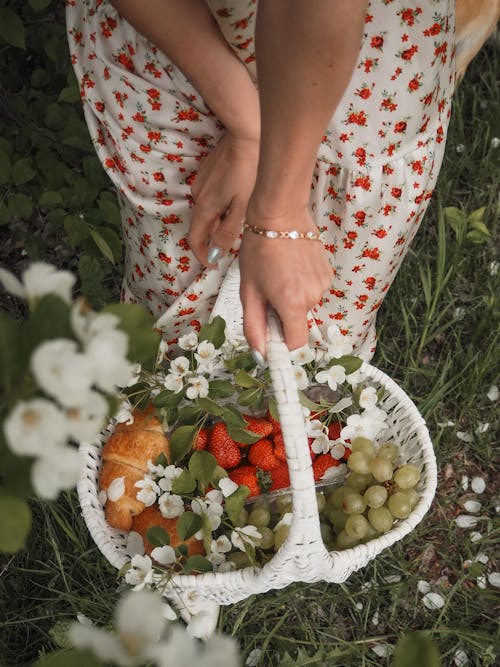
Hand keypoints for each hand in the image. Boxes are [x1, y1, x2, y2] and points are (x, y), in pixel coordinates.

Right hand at [188, 133, 258, 265]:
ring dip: (219, 219)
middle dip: (214, 238)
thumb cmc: (250, 170)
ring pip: (207, 210)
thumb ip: (226, 233)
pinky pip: (211, 195)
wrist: (247, 133)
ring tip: (240, 217)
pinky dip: (221, 203)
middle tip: (234, 242)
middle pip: (202, 225)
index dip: (202, 256)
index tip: (214, 264)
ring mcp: (201, 181)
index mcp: (205, 207)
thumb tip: (213, 255)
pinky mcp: (207, 170)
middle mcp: (197, 195)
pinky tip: (238, 196)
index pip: (194, 240)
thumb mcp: (242, 208)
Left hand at [239, 206, 332, 354]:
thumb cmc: (259, 248)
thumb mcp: (249, 290)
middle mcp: (312, 296)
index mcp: (292, 303)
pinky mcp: (327, 273)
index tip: (270, 337)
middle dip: (281, 315)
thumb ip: (254, 326)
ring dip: (290, 299)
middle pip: (297, 323)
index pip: (295, 344)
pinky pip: (311, 290)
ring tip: (277, 275)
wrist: (280, 214)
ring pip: (304, 306)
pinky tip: (290, 267)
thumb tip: (260, 355)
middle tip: (266, 292)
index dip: (281, 344)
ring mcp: (323, 284)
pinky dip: (300, 286)